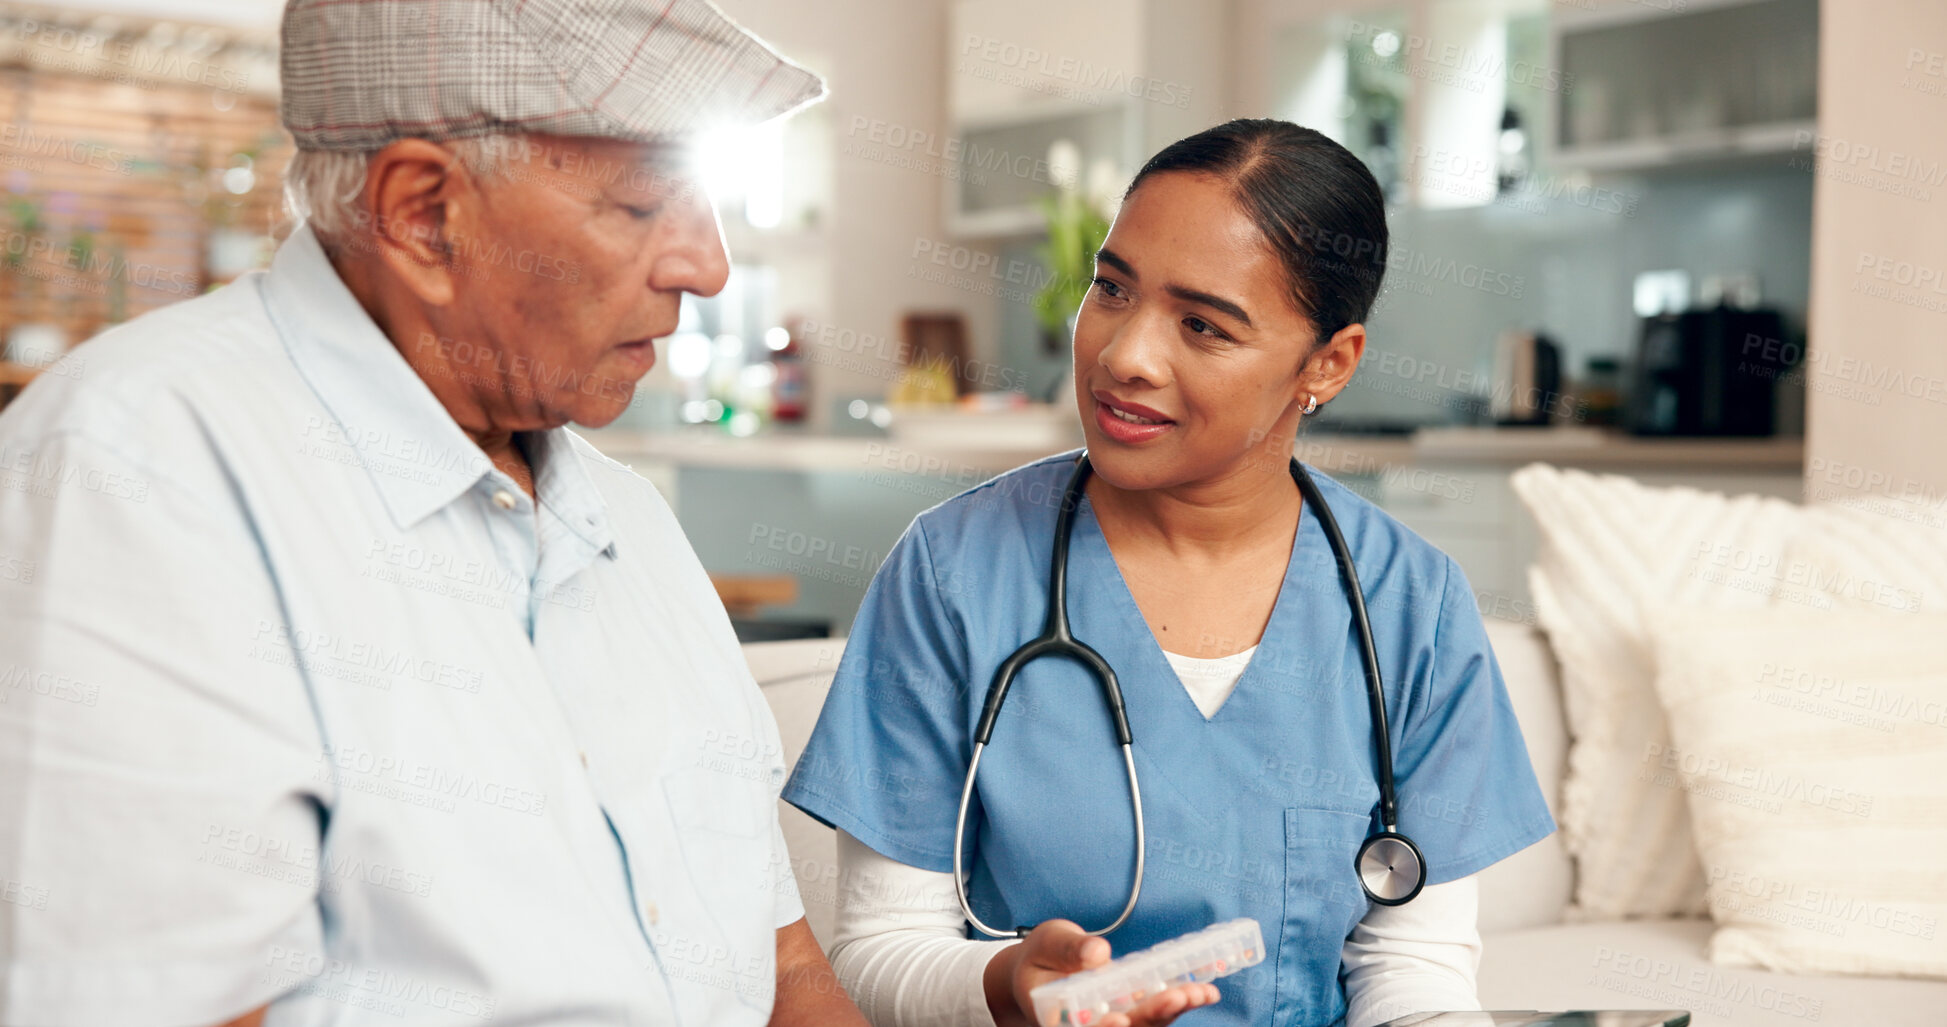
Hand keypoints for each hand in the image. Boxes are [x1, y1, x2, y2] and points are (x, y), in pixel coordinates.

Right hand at [987, 919, 1220, 1026]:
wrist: (1046, 971)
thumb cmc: (1041, 958)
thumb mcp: (1047, 943)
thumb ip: (1068, 949)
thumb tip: (1098, 953)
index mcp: (1061, 1017)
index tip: (1119, 1019)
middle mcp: (1093, 1025)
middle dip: (1155, 1013)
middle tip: (1180, 996)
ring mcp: (1118, 1022)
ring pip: (1148, 1024)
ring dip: (1175, 1009)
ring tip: (1202, 992)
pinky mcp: (1136, 1013)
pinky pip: (1159, 1012)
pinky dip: (1182, 1001)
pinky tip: (1205, 991)